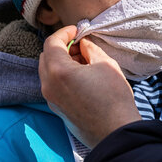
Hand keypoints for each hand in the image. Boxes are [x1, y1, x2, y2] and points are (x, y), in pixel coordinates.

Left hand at [39, 26, 140, 147]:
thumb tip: (83, 43)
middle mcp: (48, 85)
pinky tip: (82, 75)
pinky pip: (53, 84)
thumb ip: (90, 49)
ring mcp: (51, 98)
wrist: (115, 131)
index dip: (65, 32)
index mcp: (58, 71)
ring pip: (48, 71)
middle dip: (62, 46)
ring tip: (84, 60)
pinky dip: (62, 74)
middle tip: (81, 44)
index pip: (52, 42)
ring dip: (62, 61)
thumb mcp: (105, 64)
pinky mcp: (57, 108)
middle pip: (46, 56)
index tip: (78, 30)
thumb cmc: (113, 97)